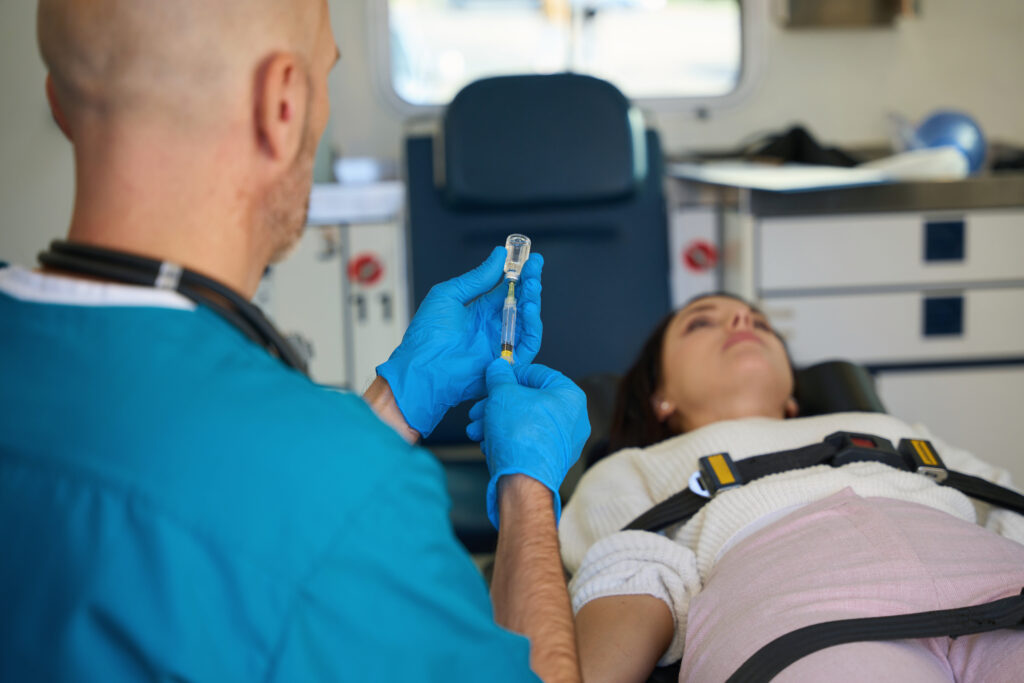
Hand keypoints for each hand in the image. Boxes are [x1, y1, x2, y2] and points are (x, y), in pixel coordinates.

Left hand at [377, 246, 542, 436]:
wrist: (423, 367)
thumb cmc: (428, 335)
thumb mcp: (449, 295)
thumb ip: (477, 278)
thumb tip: (498, 255)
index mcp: (479, 312)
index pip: (507, 289)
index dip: (520, 274)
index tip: (531, 258)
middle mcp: (493, 327)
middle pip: (521, 303)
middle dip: (530, 283)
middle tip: (535, 267)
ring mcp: (501, 344)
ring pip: (527, 321)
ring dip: (533, 301)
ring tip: (531, 284)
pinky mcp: (508, 361)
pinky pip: (529, 343)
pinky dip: (533, 326)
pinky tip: (529, 308)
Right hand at [467, 359, 589, 527]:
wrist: (524, 482)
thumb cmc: (521, 435)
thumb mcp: (503, 394)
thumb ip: (500, 376)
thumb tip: (498, 367)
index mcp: (570, 396)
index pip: (538, 373)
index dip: (511, 374)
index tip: (495, 379)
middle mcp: (572, 418)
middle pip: (528, 401)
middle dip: (497, 404)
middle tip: (479, 409)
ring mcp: (564, 442)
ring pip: (524, 422)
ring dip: (496, 423)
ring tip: (476, 430)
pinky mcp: (552, 460)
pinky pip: (527, 441)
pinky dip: (507, 439)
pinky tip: (488, 444)